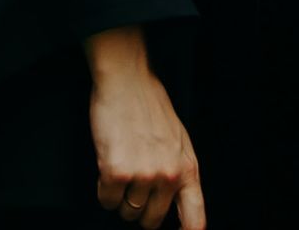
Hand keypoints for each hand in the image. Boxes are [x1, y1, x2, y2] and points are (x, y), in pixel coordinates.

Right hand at [84, 28, 201, 229]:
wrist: (126, 81)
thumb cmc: (150, 107)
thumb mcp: (179, 142)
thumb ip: (180, 175)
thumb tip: (177, 208)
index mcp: (187, 169)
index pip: (194, 219)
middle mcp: (168, 176)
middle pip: (151, 221)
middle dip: (140, 209)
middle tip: (135, 186)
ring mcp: (142, 175)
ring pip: (127, 212)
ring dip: (121, 197)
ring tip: (123, 167)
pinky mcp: (116, 172)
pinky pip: (107, 201)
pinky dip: (104, 190)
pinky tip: (109, 166)